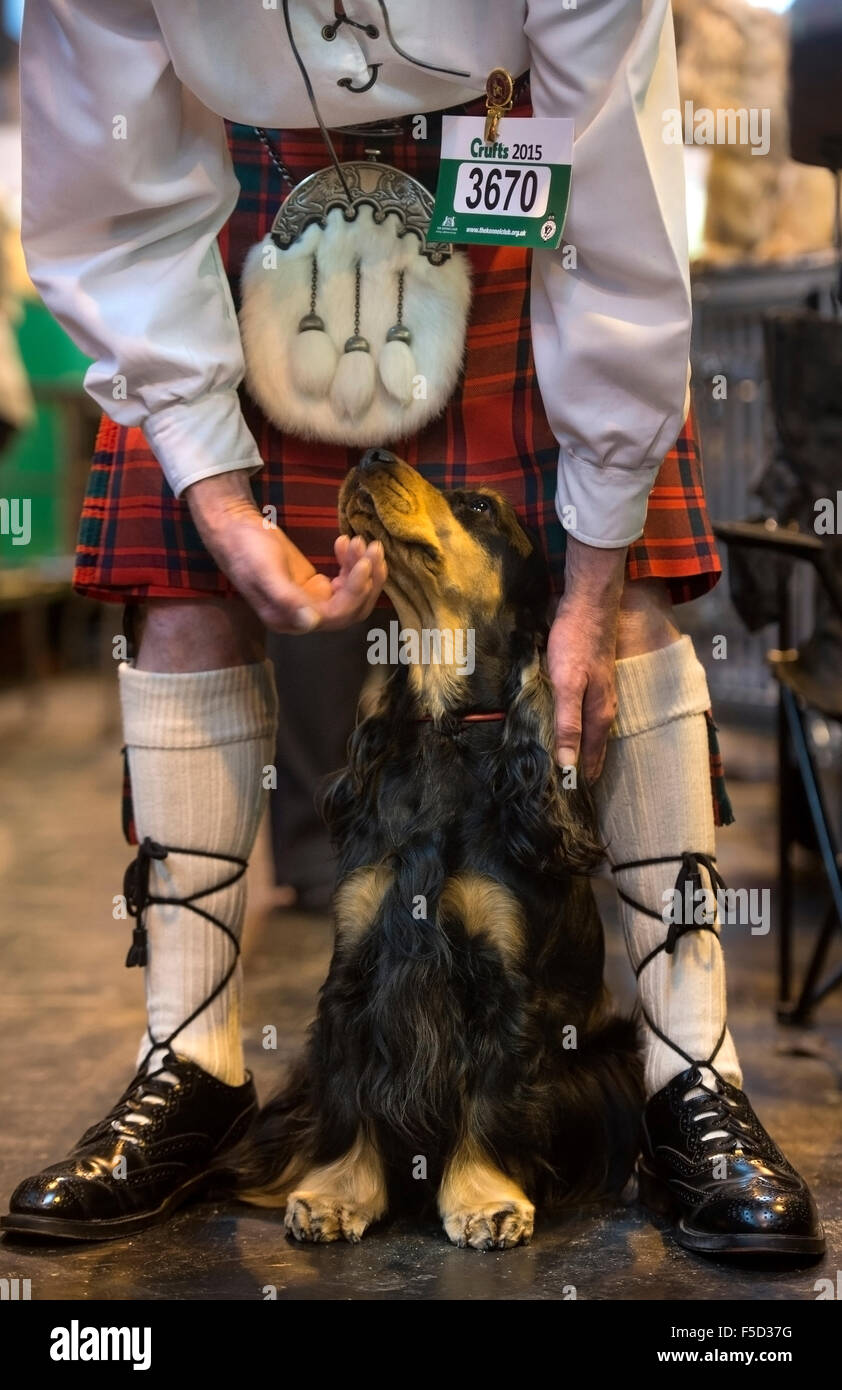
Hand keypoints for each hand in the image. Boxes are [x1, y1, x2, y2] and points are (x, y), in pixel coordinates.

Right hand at [185, 470, 386, 633]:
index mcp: (289, 620)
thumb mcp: (264, 571)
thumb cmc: (244, 548)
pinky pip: (344, 581)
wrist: (233, 527)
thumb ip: (286, 598)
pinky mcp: (314, 586)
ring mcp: (310, 601)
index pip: (336, 615)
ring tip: (361, 541)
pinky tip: (345, 541)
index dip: (355, 591)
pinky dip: (352, 563)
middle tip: (372, 548)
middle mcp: (303, 617)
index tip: (363, 562)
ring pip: (352, 595)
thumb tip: (312, 622)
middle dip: (368, 580)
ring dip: (364, 569)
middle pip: (351, 609)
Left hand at [546, 536, 626, 781]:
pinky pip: (588, 713)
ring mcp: (601, 693)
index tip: (576, 800)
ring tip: (576, 768)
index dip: (584, 777)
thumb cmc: (576, 643)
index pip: (593, 756)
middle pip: (597, 747)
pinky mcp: (593, 679)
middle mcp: (605, 707)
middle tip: (575, 792)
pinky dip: (582, 729)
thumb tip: (568, 764)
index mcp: (600, 714)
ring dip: (586, 750)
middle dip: (588, 769)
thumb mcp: (567, 686)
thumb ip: (567, 724)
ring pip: (595, 731)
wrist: (589, 604)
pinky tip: (574, 728)